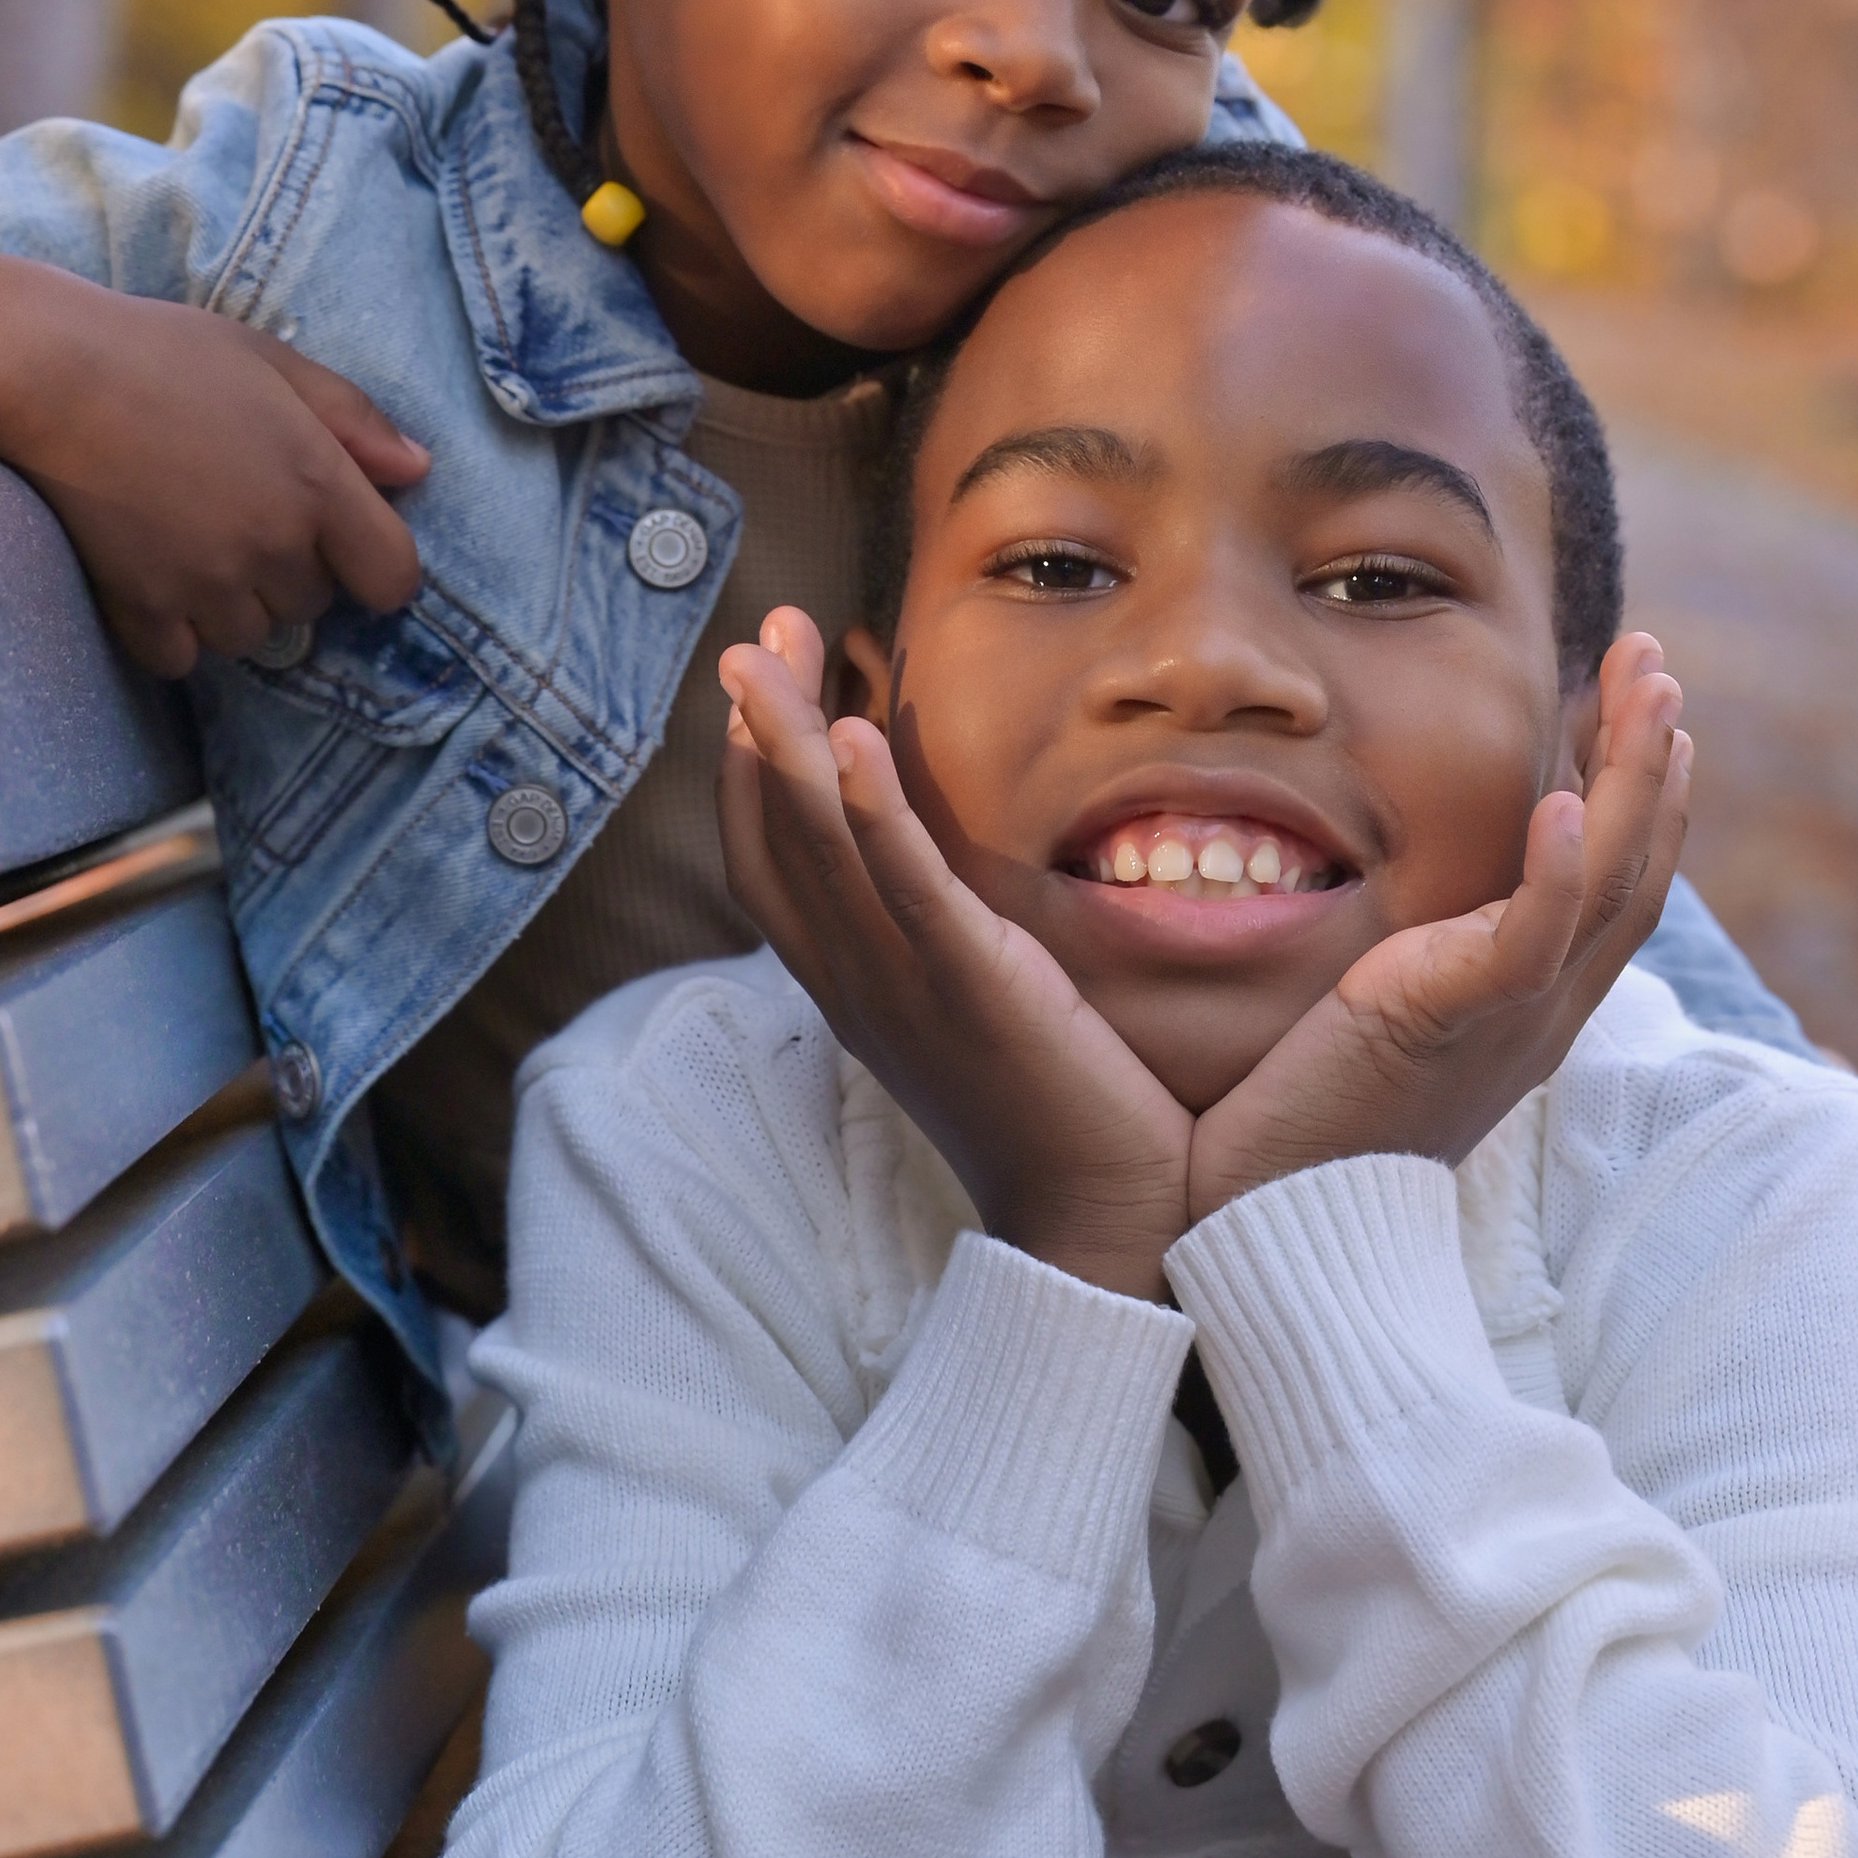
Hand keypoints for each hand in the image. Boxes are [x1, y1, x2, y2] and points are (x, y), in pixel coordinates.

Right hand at [0, 253, 426, 676]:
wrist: (37, 371)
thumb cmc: (156, 351)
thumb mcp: (269, 360)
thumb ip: (352, 419)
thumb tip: (415, 470)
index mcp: (317, 483)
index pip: (393, 578)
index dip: (373, 564)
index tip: (340, 540)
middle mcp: (272, 545)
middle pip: (314, 606)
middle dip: (289, 569)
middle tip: (234, 507)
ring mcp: (205, 585)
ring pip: (251, 636)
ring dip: (230, 602)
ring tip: (186, 535)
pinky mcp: (140, 611)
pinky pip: (183, 658)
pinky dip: (171, 629)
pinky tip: (148, 571)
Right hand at [717, 611, 1187, 1294]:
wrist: (1105, 1225)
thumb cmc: (1062, 1120)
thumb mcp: (983, 1013)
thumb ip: (955, 944)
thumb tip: (956, 885)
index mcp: (859, 988)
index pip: (772, 866)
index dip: (752, 771)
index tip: (764, 684)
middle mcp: (859, 983)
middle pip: (770, 837)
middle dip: (754, 728)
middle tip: (758, 632)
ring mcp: (904, 986)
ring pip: (813, 845)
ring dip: (781, 740)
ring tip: (768, 651)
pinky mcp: (970, 986)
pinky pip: (900, 886)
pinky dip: (864, 809)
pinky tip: (845, 735)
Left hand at [1184, 632, 1689, 1224]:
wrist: (1268, 1229)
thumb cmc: (1294, 1130)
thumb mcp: (1370, 1020)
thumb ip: (1398, 954)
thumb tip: (1387, 891)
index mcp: (1524, 1004)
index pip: (1607, 881)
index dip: (1636, 791)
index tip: (1636, 704)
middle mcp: (1540, 1011)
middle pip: (1633, 866)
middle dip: (1654, 757)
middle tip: (1653, 661)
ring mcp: (1510, 1019)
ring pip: (1607, 885)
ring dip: (1634, 778)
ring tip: (1647, 688)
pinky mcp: (1454, 1027)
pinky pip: (1529, 942)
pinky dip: (1553, 873)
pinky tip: (1559, 801)